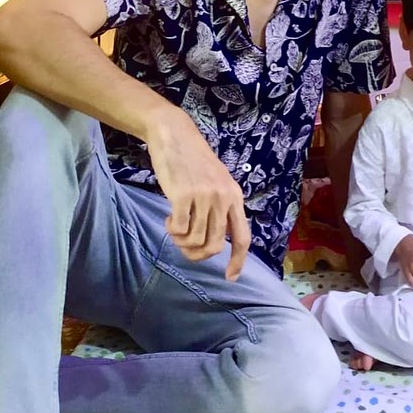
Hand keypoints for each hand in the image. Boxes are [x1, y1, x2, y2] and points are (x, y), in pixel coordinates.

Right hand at [146, 107, 250, 280]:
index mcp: (235, 197)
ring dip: (182, 241)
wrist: (175, 135)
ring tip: (176, 225)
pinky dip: (172, 230)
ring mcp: (205, 196)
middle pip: (216, 246)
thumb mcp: (216, 183)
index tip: (230, 277)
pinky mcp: (184, 194)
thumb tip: (213, 243)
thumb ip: (219, 209)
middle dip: (198, 255)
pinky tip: (169, 217)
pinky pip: (180, 230)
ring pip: (196, 241)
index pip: (242, 237)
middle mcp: (224, 198)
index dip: (238, 261)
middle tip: (184, 245)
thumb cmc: (193, 163)